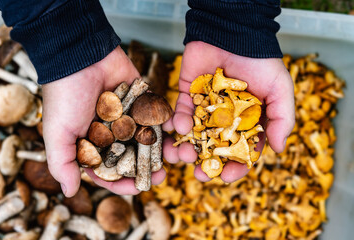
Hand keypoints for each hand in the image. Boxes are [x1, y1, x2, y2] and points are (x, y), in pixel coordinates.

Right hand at [42, 47, 165, 196]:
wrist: (80, 55)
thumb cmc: (65, 95)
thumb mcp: (57, 133)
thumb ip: (62, 164)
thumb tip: (69, 192)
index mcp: (92, 144)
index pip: (109, 171)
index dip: (123, 183)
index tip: (139, 188)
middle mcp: (112, 133)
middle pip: (133, 158)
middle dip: (148, 168)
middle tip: (163, 174)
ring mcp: (128, 117)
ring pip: (148, 139)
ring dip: (162, 149)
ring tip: (174, 155)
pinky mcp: (141, 101)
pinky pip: (155, 116)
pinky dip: (166, 124)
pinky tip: (176, 132)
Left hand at [163, 41, 294, 181]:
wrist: (233, 33)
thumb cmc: (261, 61)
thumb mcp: (280, 90)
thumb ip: (282, 119)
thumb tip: (278, 150)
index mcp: (247, 121)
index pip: (241, 150)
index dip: (234, 166)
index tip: (225, 177)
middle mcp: (225, 119)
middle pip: (213, 148)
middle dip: (205, 163)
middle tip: (198, 174)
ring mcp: (205, 108)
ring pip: (193, 135)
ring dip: (185, 147)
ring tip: (181, 155)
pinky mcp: (188, 95)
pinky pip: (180, 113)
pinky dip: (177, 122)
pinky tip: (177, 128)